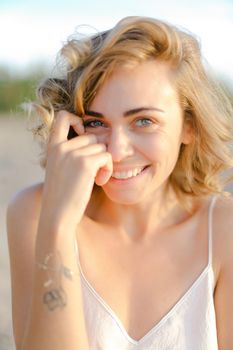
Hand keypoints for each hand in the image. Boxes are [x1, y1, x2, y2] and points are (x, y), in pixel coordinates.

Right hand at [40, 110, 112, 228]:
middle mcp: (62, 146)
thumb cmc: (62, 195)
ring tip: (95, 178)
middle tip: (93, 170)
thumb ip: (71, 152)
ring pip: (102, 147)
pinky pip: (107, 156)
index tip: (82, 134)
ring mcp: (73, 154)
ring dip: (103, 163)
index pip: (63, 116)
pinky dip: (108, 169)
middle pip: (92, 136)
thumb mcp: (60, 168)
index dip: (77, 119)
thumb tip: (97, 140)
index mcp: (53, 146)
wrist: (57, 215)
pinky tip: (99, 181)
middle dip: (97, 152)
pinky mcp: (85, 164)